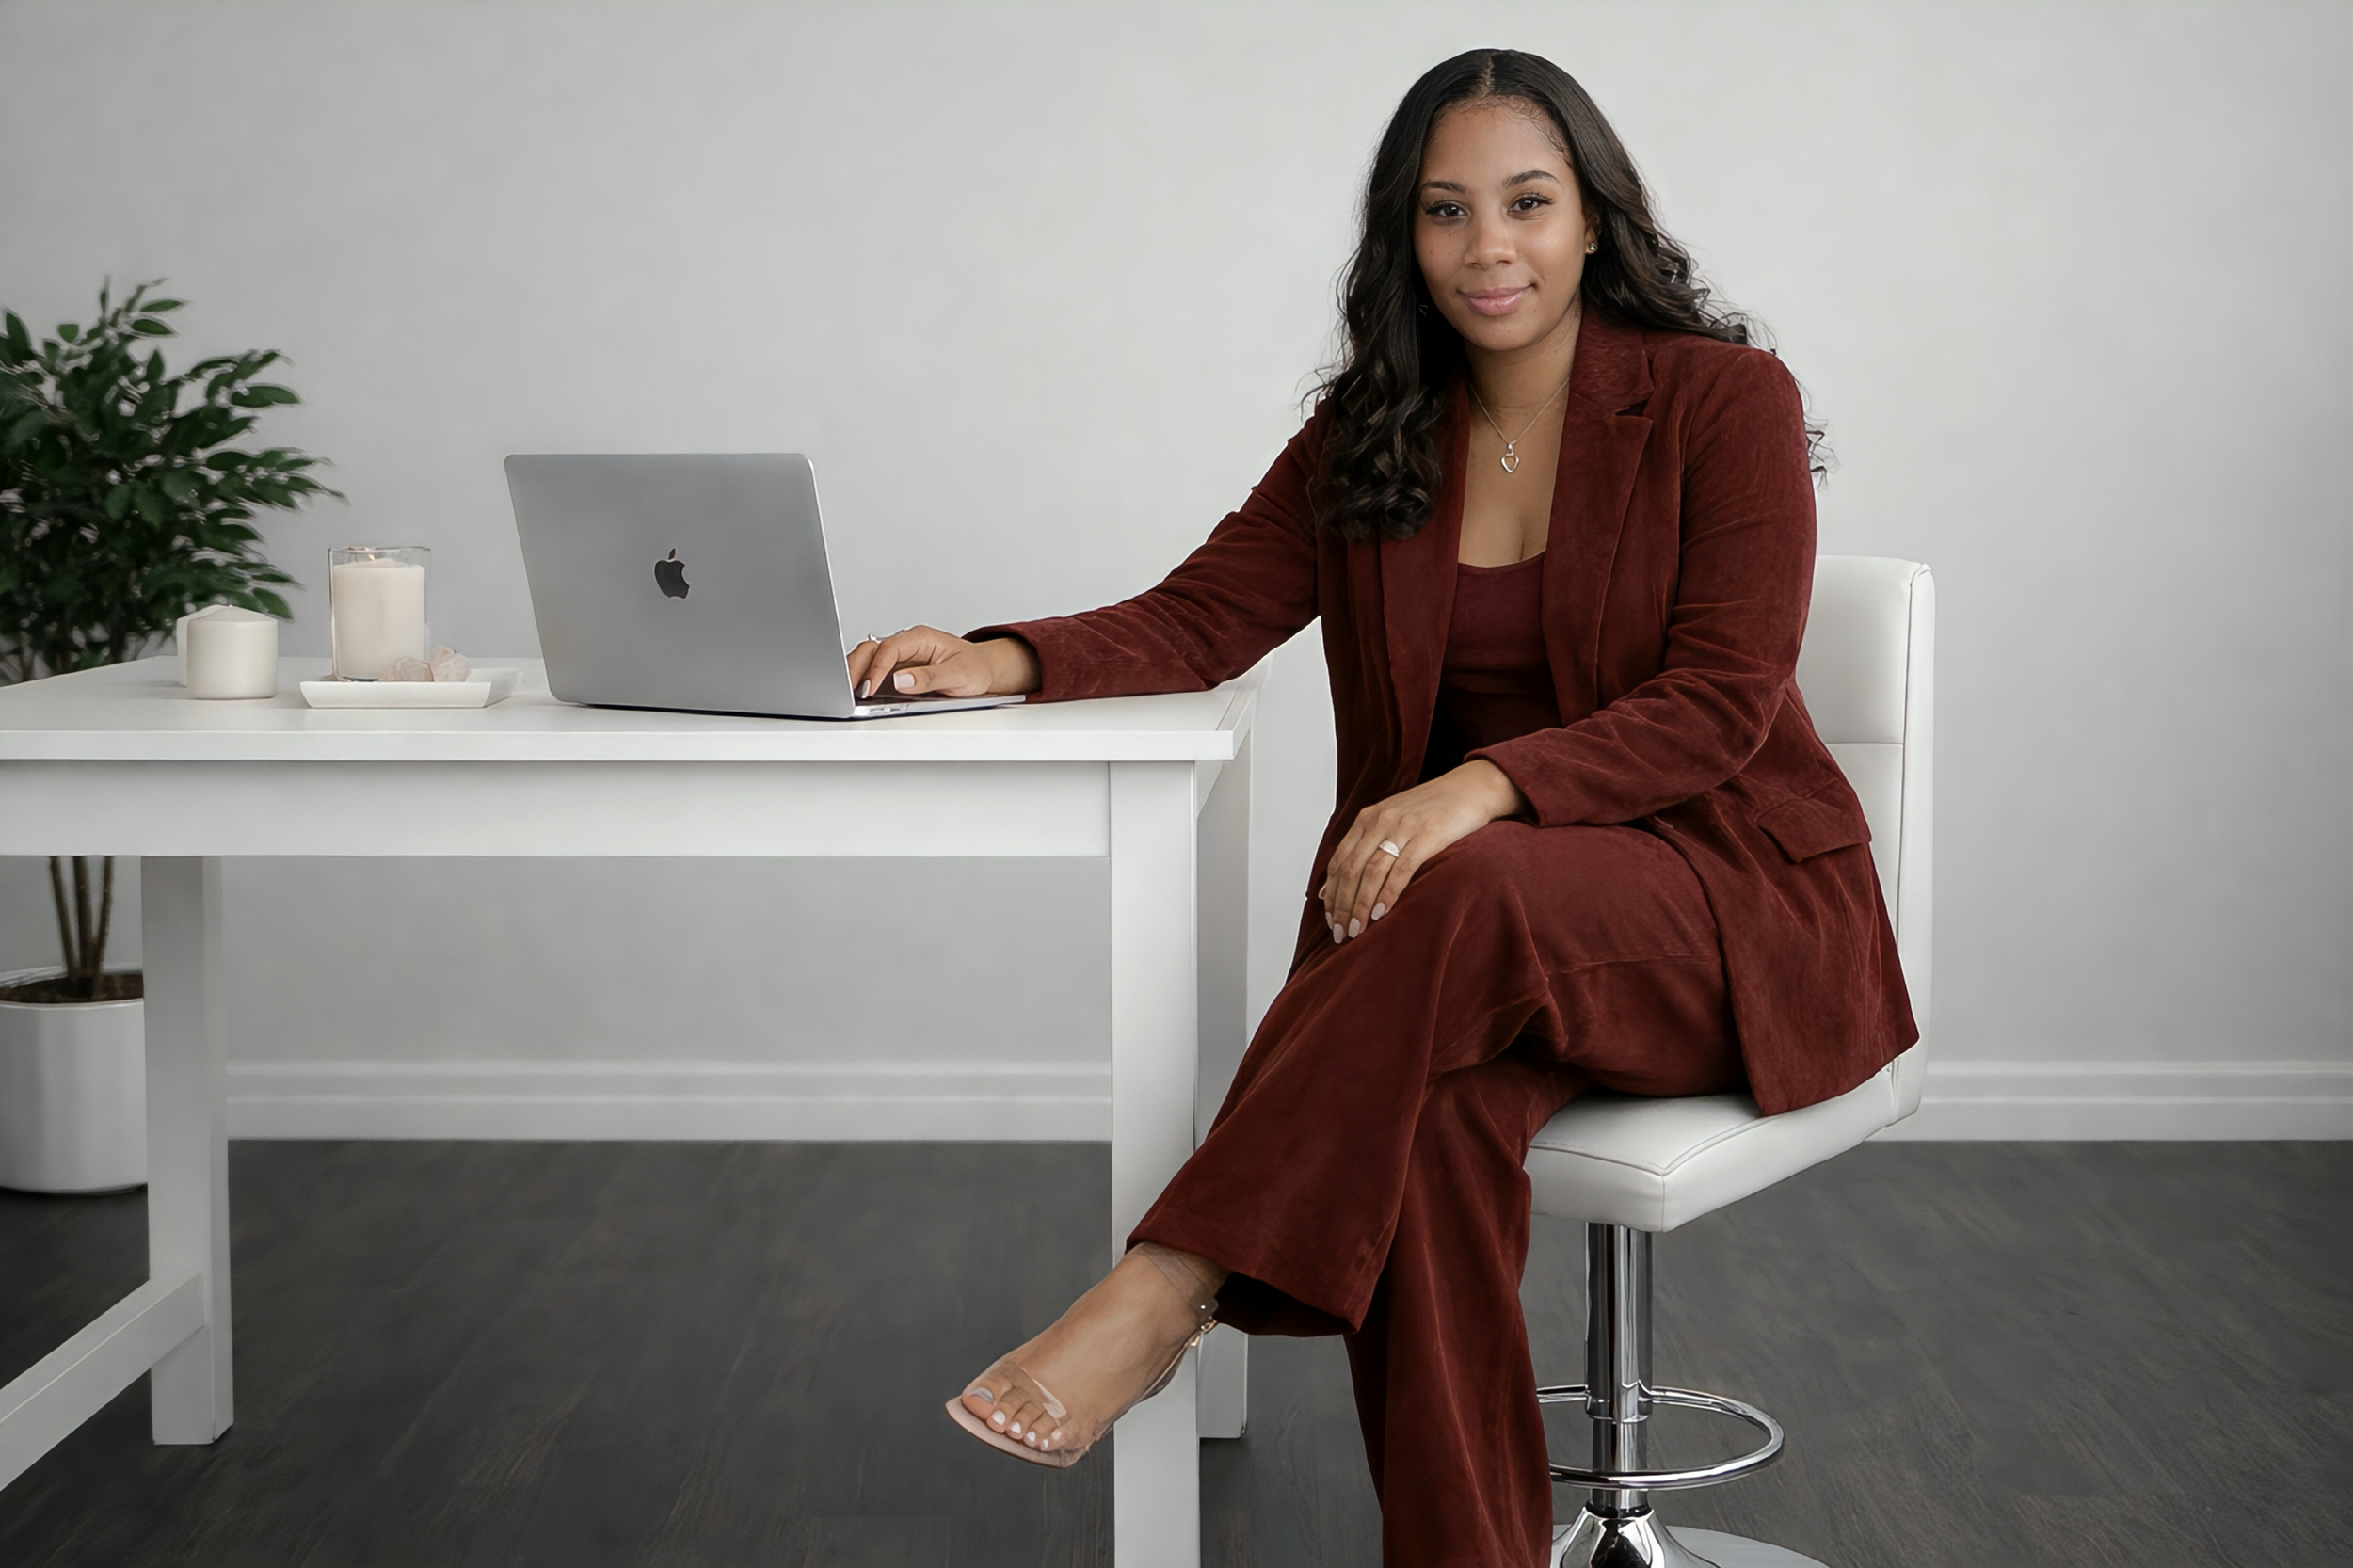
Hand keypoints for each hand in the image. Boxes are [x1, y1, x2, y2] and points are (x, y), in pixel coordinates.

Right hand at [846, 626, 1040, 700]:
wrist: (984, 671)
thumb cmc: (975, 668)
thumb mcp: (959, 674)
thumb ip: (930, 677)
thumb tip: (900, 680)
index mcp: (921, 638)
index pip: (890, 648)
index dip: (877, 668)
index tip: (870, 687)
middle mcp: (907, 644)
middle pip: (871, 649)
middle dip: (856, 668)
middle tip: (848, 691)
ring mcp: (900, 656)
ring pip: (868, 658)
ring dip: (855, 673)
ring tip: (846, 693)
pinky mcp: (897, 670)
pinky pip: (874, 670)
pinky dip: (862, 680)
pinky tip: (856, 693)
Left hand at [1318, 761, 1527, 942]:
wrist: (1471, 788)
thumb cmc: (1432, 809)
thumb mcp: (1393, 820)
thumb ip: (1367, 845)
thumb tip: (1338, 882)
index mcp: (1368, 818)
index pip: (1339, 861)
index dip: (1331, 893)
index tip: (1330, 918)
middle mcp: (1380, 821)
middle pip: (1351, 870)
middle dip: (1341, 905)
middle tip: (1340, 932)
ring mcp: (1402, 828)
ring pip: (1370, 873)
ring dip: (1360, 905)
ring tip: (1356, 930)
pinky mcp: (1426, 836)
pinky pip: (1400, 870)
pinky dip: (1387, 894)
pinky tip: (1380, 913)